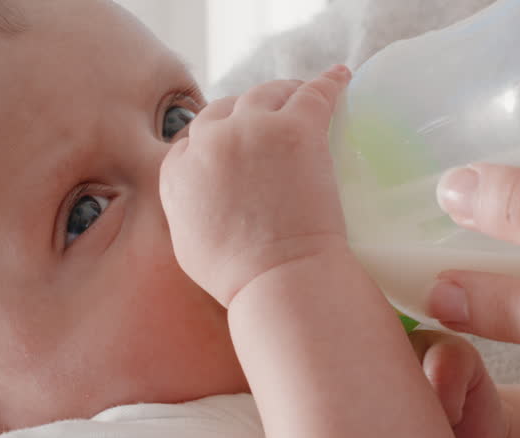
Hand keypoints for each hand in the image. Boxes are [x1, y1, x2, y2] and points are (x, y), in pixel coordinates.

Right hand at [160, 68, 350, 306]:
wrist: (279, 279)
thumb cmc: (240, 278)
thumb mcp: (189, 246)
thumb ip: (186, 211)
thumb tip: (200, 201)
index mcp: (177, 171)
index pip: (193, 138)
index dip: (216, 137)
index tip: (235, 143)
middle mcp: (209, 142)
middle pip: (226, 108)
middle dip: (245, 110)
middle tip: (271, 118)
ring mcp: (253, 130)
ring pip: (266, 92)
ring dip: (282, 91)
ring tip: (300, 94)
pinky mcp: (297, 129)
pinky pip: (314, 92)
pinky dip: (329, 82)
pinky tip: (342, 77)